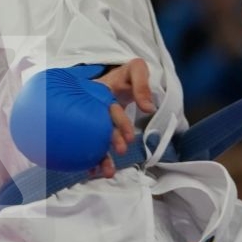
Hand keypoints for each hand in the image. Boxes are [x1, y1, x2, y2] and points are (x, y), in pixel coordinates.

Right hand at [93, 59, 156, 176]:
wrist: (113, 78)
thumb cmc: (125, 75)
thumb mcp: (136, 70)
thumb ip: (142, 86)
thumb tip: (148, 108)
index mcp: (103, 92)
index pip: (112, 109)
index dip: (119, 123)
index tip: (128, 138)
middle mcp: (97, 107)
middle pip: (102, 125)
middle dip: (111, 139)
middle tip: (121, 150)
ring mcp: (96, 118)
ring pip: (96, 137)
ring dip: (100, 155)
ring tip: (107, 172)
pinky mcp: (97, 128)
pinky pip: (94, 142)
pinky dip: (94, 157)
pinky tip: (92, 171)